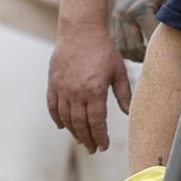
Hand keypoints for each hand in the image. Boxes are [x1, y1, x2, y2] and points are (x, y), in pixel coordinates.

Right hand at [47, 21, 129, 149]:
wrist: (80, 31)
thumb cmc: (103, 50)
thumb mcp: (118, 71)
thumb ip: (123, 94)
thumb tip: (128, 113)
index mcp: (94, 91)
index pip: (96, 122)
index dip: (100, 137)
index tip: (103, 146)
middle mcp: (76, 93)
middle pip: (80, 124)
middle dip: (87, 140)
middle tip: (93, 149)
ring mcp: (62, 89)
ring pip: (65, 118)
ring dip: (73, 132)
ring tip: (81, 140)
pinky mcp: (53, 83)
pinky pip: (52, 106)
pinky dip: (57, 119)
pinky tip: (63, 126)